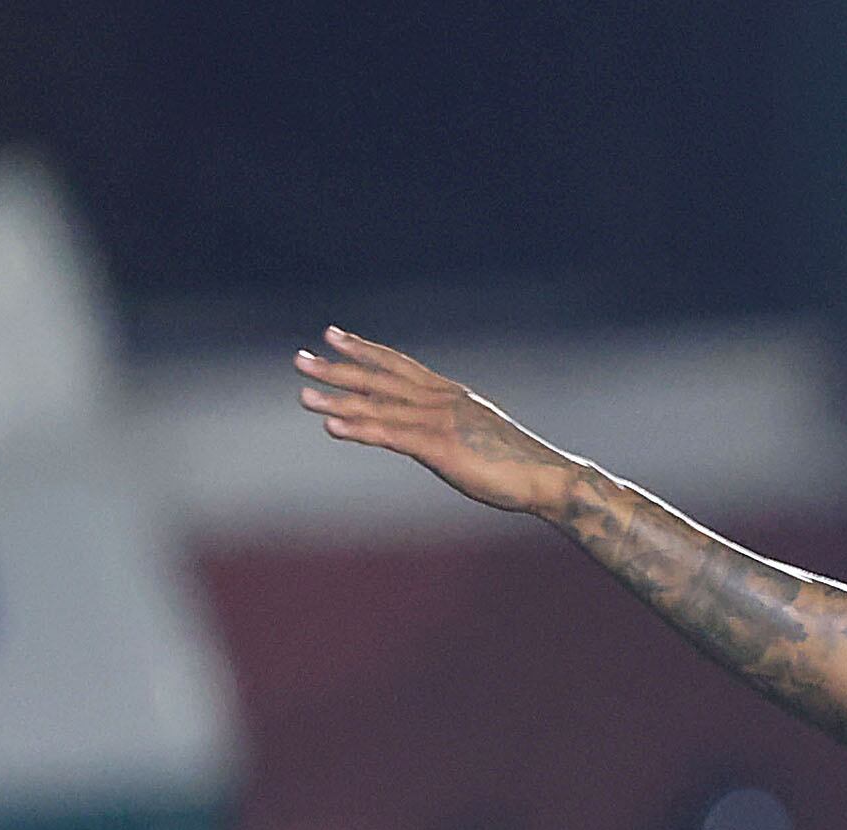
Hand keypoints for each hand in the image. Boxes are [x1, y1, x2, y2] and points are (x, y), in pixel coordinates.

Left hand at [296, 329, 582, 517]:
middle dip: (337, 367)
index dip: (364, 349)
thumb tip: (433, 434)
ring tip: (302, 394)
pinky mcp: (440, 447)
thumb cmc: (518, 464)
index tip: (333, 336)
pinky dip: (359, 428)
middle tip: (299, 358)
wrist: (547, 477)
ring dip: (337, 398)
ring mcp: (439, 421)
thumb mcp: (479, 437)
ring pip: (378, 405)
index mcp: (450, 395)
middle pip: (379, 378)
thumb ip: (451, 429)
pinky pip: (391, 435)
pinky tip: (332, 426)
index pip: (399, 364)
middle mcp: (440, 400)